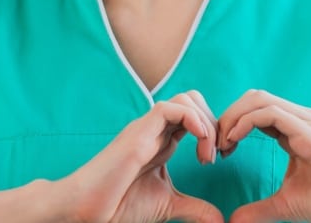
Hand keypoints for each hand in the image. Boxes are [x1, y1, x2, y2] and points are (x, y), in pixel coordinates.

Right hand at [59, 91, 222, 222]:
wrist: (90, 210)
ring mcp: (146, 129)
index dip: (214, 130)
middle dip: (215, 121)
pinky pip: (170, 108)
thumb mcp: (168, 205)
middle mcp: (155, 130)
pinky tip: (200, 144)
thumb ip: (195, 208)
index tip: (220, 158)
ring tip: (207, 155)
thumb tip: (220, 220)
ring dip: (206, 122)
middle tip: (218, 153)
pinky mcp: (138, 133)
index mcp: (162, 141)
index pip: (195, 116)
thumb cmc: (120, 205)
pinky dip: (193, 120)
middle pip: (193, 100)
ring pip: (184, 99)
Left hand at [219, 89, 310, 222]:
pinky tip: (234, 142)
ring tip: (221, 145)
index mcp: (295, 129)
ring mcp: (307, 121)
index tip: (218, 152)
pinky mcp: (310, 131)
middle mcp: (301, 119)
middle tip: (213, 146)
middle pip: (252, 98)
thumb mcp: (287, 203)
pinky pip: (269, 113)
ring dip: (231, 118)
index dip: (231, 126)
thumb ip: (260, 208)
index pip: (255, 111)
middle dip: (226, 117)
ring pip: (258, 99)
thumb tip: (234, 221)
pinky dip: (244, 123)